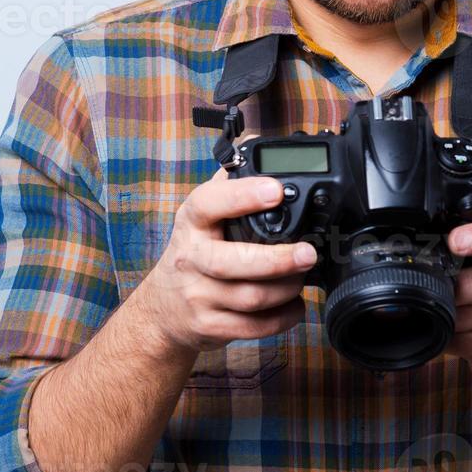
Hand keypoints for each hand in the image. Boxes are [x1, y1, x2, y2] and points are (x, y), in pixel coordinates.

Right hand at [130, 167, 315, 353]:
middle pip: (233, 262)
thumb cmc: (193, 254)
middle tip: (308, 252)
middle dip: (277, 259)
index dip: (243, 196)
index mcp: (192, 223)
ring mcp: (197, 296)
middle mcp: (190, 259)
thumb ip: (226, 184)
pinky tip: (294, 306)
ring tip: (303, 277)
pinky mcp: (208, 327)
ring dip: (286, 289)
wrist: (163, 309)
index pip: (210, 204)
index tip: (276, 190)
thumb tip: (252, 144)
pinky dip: (281, 319)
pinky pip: (252, 327)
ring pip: (249, 297)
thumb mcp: (199, 216)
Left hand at [444, 218, 471, 390]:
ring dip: (444, 317)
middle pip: (461, 283)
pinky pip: (456, 338)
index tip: (457, 242)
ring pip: (455, 313)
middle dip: (443, 291)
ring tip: (460, 315)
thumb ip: (463, 252)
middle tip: (449, 293)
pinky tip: (462, 334)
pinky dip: (448, 338)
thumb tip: (420, 254)